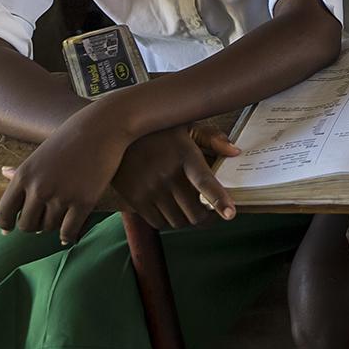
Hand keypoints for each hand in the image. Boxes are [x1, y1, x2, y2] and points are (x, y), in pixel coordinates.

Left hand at [0, 107, 132, 243]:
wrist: (105, 128)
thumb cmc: (73, 137)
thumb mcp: (42, 152)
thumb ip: (24, 169)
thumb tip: (3, 172)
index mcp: (24, 175)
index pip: (4, 211)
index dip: (6, 224)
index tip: (9, 230)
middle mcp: (39, 188)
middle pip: (27, 224)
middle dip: (34, 226)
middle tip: (42, 223)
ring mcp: (62, 196)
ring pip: (49, 227)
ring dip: (54, 226)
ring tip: (60, 220)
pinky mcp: (84, 201)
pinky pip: (69, 231)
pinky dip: (67, 236)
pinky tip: (69, 236)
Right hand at [109, 124, 238, 230]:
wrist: (113, 133)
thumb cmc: (157, 130)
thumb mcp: (186, 125)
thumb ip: (211, 138)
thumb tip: (235, 152)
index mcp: (184, 155)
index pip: (204, 181)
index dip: (218, 199)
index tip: (230, 214)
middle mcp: (167, 175)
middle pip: (194, 212)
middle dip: (207, 218)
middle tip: (210, 212)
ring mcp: (149, 189)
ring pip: (178, 222)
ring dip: (189, 221)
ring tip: (191, 210)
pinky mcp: (135, 199)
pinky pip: (158, 223)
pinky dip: (170, 223)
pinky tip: (172, 210)